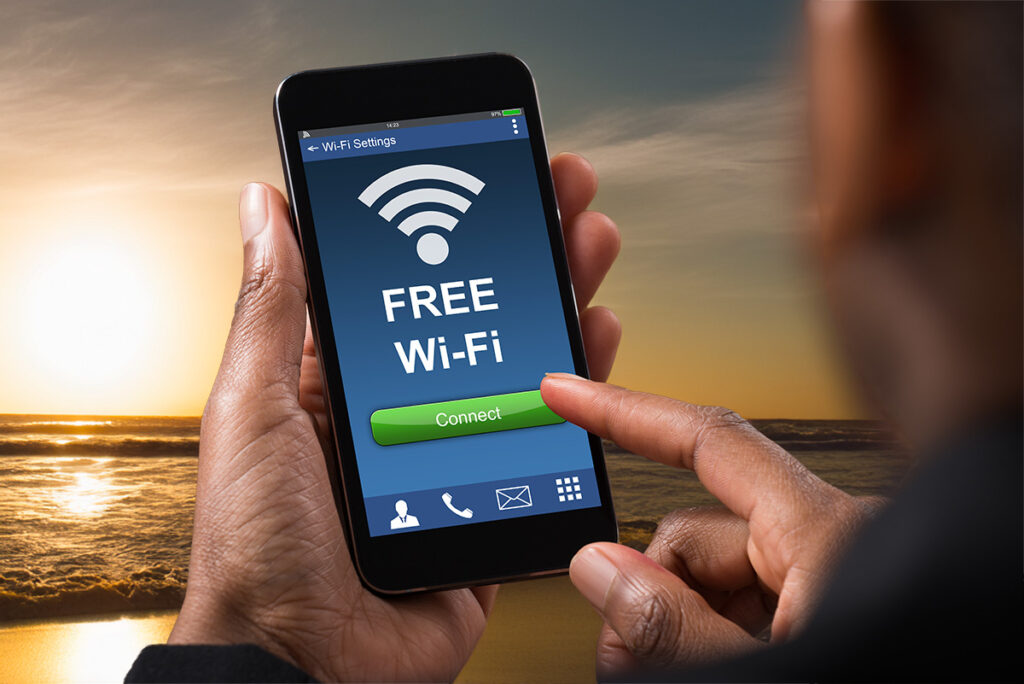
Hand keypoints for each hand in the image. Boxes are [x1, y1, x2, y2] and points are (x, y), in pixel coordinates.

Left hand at [168, 154, 620, 681]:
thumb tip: (267, 203)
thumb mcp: (252, 407)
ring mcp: (452, 456)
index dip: (452, 223)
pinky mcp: (493, 504)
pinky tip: (597, 339)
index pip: (409, 282)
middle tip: (562, 190)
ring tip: (590, 246)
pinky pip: (546, 440)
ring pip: (520, 366)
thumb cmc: (258, 548)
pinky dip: (579, 387)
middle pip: (477, 314)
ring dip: (559, 299)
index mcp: (340, 381)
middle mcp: (402, 411)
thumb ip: (275, 308)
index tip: (488, 169)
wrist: (302, 665)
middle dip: (523, 245)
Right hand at [539, 375, 881, 678]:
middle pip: (698, 536)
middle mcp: (834, 545)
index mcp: (829, 536)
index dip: (627, 413)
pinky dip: (712, 636)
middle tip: (623, 658)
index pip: (711, 444)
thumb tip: (601, 569)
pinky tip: (703, 668)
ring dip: (676, 627)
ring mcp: (834, 580)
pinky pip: (745, 604)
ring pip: (715, 579)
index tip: (571, 394)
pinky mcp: (832, 609)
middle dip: (650, 593)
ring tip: (660, 673)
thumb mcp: (764, 676)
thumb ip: (675, 627)